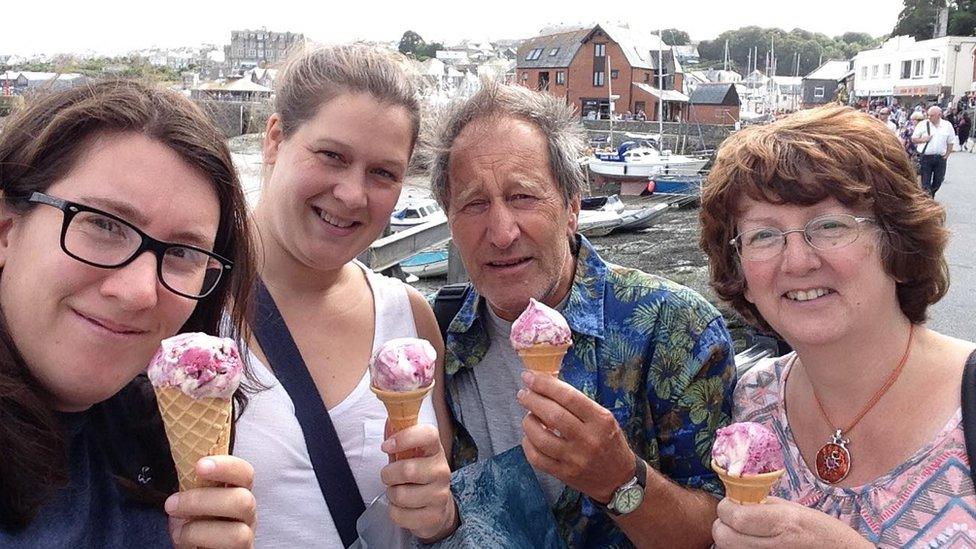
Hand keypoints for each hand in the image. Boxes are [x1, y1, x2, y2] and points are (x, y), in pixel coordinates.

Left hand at [166, 455, 255, 548]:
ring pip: (238, 533)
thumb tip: (177, 458)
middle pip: (244, 501)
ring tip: (177, 531)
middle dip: (203, 501)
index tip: (199, 466)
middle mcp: (246, 514)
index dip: (226, 466)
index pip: (245, 473)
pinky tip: (183, 541)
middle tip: (171, 504)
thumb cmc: (191, 521)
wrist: (194, 545)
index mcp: (238, 492)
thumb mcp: (192, 499)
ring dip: (199, 529)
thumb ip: (193, 483)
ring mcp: (245, 537)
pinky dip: (199, 542)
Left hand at [379, 422, 457, 541]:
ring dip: (391, 495)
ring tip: (399, 493)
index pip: (428, 435)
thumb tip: (388, 421)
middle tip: (390, 477)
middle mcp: (442, 471)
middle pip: (407, 470)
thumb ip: (399, 439)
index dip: (405, 438)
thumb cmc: (418, 475)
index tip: (386, 446)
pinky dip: (394, 512)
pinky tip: (404, 508)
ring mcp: (440, 495)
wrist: (438, 507)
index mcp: (435, 450)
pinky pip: (399, 515)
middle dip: (388, 475)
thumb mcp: (411, 455)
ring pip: (400, 495)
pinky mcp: (434, 516)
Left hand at [517, 370, 634, 502]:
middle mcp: (588, 439)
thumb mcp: (603, 417)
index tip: (529, 377)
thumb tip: (546, 384)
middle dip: (532, 400)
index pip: (568, 396)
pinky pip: (536, 458)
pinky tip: (529, 436)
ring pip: (540, 437)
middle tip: (523, 394)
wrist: (618, 479)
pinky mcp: (564, 474)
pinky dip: (527, 443)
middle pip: (553, 415)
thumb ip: (577, 402)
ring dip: (528, 422)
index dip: (544, 384)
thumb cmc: (608, 441)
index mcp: (600, 419)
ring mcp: (575, 459)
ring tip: (528, 416)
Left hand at [712, 497, 873, 548]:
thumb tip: (739, 498)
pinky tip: (753, 544)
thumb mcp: (799, 511)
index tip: (731, 504)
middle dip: (723, 525)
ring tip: (746, 533)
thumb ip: (766, 504)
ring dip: (731, 539)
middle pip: (724, 537)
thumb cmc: (827, 535)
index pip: (734, 516)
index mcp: (783, 523)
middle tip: (734, 520)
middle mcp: (774, 546)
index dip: (726, 508)